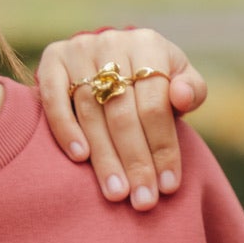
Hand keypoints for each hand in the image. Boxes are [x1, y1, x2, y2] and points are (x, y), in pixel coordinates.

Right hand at [36, 28, 204, 208]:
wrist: (115, 56)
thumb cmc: (155, 81)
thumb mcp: (181, 79)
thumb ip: (191, 90)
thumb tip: (183, 97)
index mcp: (149, 44)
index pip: (155, 104)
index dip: (163, 147)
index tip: (168, 187)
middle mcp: (112, 42)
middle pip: (123, 112)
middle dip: (135, 161)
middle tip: (142, 201)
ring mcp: (79, 49)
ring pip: (90, 110)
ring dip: (104, 157)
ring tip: (116, 193)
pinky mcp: (52, 58)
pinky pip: (54, 97)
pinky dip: (65, 128)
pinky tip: (80, 158)